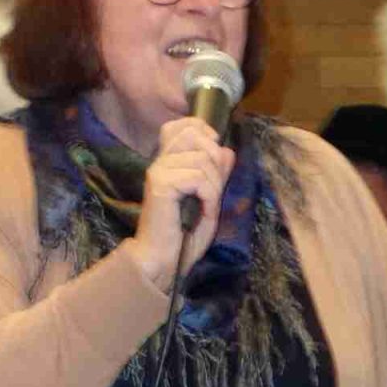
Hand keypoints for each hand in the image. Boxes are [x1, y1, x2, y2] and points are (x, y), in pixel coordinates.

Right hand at [127, 116, 235, 289]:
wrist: (163, 261)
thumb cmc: (183, 236)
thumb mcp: (209, 200)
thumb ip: (217, 175)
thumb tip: (227, 150)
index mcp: (169, 161)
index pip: (183, 125)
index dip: (204, 131)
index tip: (214, 153)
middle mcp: (160, 161)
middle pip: (196, 136)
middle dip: (215, 160)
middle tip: (212, 189)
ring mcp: (158, 171)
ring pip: (202, 159)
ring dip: (214, 184)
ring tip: (206, 206)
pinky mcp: (160, 184)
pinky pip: (198, 178)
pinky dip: (209, 195)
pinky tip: (202, 210)